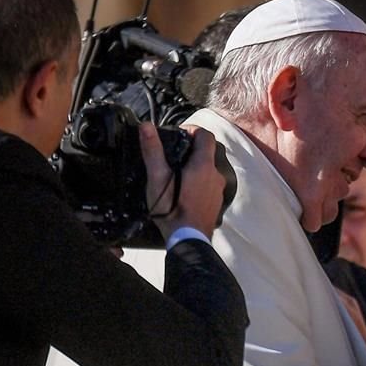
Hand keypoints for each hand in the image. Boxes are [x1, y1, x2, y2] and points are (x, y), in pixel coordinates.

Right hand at [140, 123, 225, 240]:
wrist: (188, 239)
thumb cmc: (171, 209)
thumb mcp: (157, 178)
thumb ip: (153, 151)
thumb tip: (147, 126)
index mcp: (204, 165)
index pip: (206, 135)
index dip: (192, 130)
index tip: (178, 135)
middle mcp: (216, 175)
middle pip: (208, 152)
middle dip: (191, 149)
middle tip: (172, 154)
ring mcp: (219, 189)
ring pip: (209, 169)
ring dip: (195, 167)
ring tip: (175, 174)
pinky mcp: (217, 202)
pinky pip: (209, 185)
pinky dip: (199, 182)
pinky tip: (184, 191)